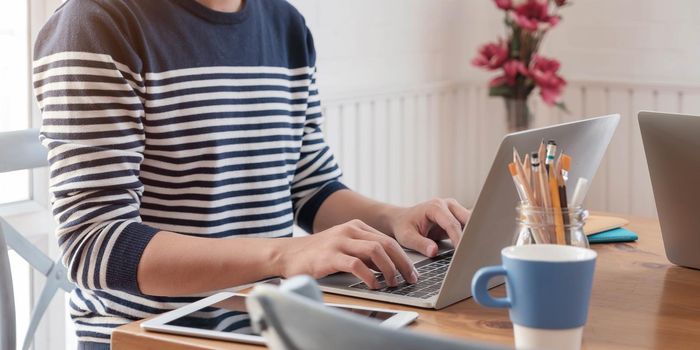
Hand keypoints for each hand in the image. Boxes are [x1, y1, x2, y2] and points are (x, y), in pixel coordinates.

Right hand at [275, 220, 417, 288]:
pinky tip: (373, 285)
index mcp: (356, 226)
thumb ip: (363, 253)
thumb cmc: (317, 254)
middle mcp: (349, 230)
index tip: (412, 272)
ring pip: (375, 251)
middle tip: (410, 279)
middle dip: (402, 263)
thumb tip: (388, 267)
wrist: (287, 254)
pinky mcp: (329, 256)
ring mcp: (339, 242)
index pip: (388, 240)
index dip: (403, 257)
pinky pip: (355, 264)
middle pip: (386, 244)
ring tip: (392, 283)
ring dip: (388, 269)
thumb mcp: (344, 246)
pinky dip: (369, 276)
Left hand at [389, 198, 470, 256]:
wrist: (401, 220)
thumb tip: (434, 252)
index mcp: (435, 207)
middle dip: (471, 235)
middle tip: (474, 252)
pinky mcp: (457, 216)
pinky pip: (469, 225)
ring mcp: (454, 209)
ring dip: (474, 234)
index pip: (452, 224)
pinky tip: (472, 247)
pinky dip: (471, 235)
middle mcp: (447, 205)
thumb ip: (420, 244)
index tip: (462, 253)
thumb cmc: (403, 227)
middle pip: (467, 219)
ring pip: (472, 221)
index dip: (459, 239)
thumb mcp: (407, 237)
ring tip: (475, 250)